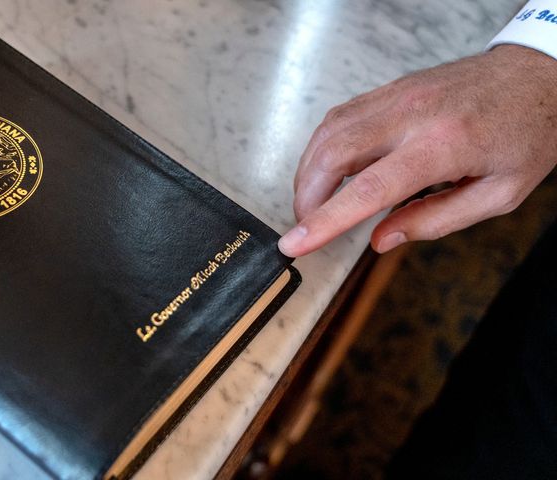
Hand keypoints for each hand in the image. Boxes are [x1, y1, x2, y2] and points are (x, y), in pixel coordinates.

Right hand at [279, 45, 556, 256]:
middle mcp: (413, 114)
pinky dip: (322, 147)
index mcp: (444, 146)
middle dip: (306, 196)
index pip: (368, 189)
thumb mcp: (499, 194)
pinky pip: (340, 116)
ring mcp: (398, 95)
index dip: (325, 220)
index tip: (295, 244)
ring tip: (312, 202)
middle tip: (307, 225)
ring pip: (329, 132)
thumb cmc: (528, 133)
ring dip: (309, 172)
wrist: (540, 75)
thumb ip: (436, 220)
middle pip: (334, 154)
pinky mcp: (391, 88)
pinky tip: (324, 169)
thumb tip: (380, 240)